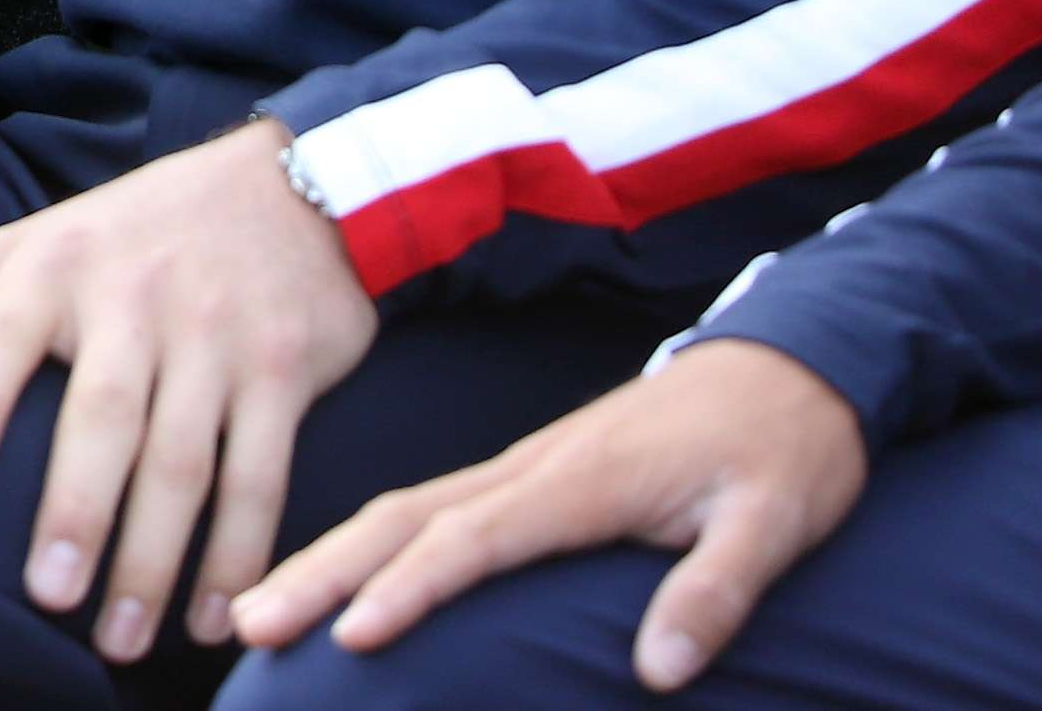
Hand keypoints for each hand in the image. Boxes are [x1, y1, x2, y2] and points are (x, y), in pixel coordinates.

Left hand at [0, 121, 379, 666]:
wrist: (283, 190)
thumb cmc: (128, 235)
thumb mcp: (31, 245)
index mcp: (51, 269)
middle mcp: (133, 301)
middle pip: (104, 418)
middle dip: (76, 513)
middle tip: (48, 595)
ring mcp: (214, 337)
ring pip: (183, 463)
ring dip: (154, 561)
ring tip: (118, 638)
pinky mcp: (282, 372)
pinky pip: (261, 477)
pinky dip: (240, 554)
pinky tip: (216, 616)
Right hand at [234, 339, 868, 688]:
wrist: (792, 367)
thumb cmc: (783, 449)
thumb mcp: (776, 522)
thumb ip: (715, 592)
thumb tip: (657, 673)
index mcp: (581, 478)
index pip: (474, 538)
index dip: (410, 589)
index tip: (352, 637)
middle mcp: (532, 467)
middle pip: (403, 518)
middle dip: (321, 572)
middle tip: (249, 625)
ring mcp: (523, 466)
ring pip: (401, 509)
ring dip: (326, 558)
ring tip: (259, 608)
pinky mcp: (529, 475)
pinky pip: (428, 510)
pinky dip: (367, 544)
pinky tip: (337, 576)